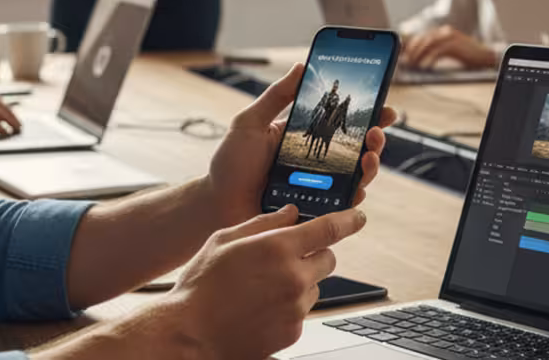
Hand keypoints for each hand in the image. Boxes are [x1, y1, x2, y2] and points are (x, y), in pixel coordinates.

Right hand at [167, 205, 367, 358]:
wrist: (190, 335)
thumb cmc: (201, 286)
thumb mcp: (224, 240)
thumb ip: (262, 222)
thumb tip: (290, 213)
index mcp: (277, 248)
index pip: (329, 228)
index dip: (348, 219)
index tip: (357, 217)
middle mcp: (293, 277)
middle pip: (328, 259)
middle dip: (314, 254)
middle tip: (287, 257)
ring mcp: (295, 308)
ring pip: (315, 286)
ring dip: (300, 282)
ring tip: (264, 288)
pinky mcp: (293, 332)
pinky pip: (302, 312)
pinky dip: (289, 307)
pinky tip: (261, 307)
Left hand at [205, 63, 395, 228]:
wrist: (216, 204)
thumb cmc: (230, 164)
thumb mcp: (249, 122)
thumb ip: (276, 96)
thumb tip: (302, 66)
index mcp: (304, 138)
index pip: (341, 123)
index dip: (367, 115)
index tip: (383, 105)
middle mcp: (316, 163)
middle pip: (357, 150)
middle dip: (375, 138)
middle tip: (375, 130)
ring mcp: (318, 189)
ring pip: (357, 177)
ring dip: (370, 166)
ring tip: (369, 156)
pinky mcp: (314, 212)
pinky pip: (343, 208)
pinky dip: (355, 197)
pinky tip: (357, 188)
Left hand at [400, 26, 496, 69]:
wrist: (487, 57)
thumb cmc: (468, 57)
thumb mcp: (449, 52)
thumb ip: (434, 53)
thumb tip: (417, 61)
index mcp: (441, 33)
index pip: (421, 37)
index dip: (410, 46)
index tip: (402, 56)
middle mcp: (444, 32)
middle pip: (422, 39)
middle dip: (411, 51)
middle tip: (405, 62)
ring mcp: (450, 36)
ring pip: (427, 43)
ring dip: (417, 55)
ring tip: (412, 65)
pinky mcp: (455, 43)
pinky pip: (437, 50)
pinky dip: (429, 59)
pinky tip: (424, 67)